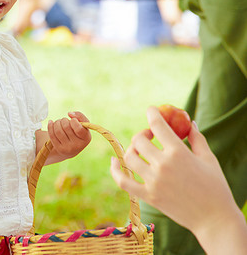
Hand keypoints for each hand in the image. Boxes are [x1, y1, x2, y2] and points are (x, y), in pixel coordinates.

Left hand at [46, 111, 90, 161]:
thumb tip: (70, 113)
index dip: (74, 121)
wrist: (71, 147)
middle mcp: (78, 145)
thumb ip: (80, 116)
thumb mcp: (83, 125)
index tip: (72, 120)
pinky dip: (50, 126)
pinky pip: (52, 135)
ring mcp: (68, 148)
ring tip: (58, 122)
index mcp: (86, 138)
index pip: (78, 129)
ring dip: (57, 122)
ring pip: (58, 130)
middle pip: (66, 127)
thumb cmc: (77, 133)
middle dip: (63, 120)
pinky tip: (51, 123)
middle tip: (64, 121)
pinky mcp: (59, 149)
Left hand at [111, 107, 239, 232]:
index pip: (157, 125)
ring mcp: (153, 181)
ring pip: (129, 157)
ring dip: (132, 149)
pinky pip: (123, 181)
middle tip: (150, 136)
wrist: (215, 220)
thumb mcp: (209, 159)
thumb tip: (189, 123)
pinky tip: (115, 161)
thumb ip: (197, 139)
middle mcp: (163, 165)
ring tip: (140, 150)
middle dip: (143, 134)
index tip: (151, 110)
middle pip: (139, 140)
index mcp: (179, 153)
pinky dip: (115, 170)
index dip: (152, 113)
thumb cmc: (215, 188)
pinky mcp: (148, 196)